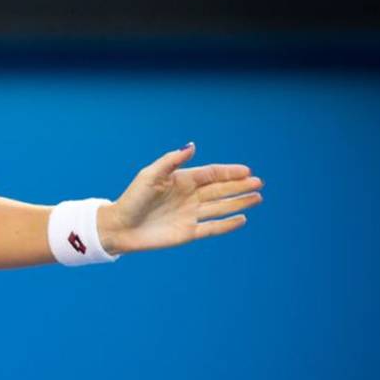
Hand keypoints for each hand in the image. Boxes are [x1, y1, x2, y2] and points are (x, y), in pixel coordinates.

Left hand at [97, 143, 263, 254]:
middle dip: (239, 186)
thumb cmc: (132, 198)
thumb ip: (171, 161)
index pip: (210, 174)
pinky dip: (227, 224)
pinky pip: (212, 227)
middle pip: (219, 190)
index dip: (228, 172)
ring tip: (257, 197)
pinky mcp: (188, 233)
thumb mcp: (150, 175)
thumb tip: (192, 146)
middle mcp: (188, 197)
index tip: (247, 170)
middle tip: (259, 182)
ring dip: (239, 202)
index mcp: (181, 180)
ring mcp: (190, 215)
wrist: (120, 227)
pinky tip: (242, 218)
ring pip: (220, 207)